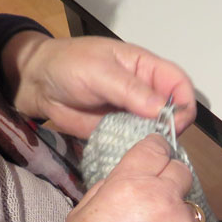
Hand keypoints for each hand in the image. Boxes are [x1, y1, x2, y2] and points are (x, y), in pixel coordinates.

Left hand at [3, 32, 195, 137]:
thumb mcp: (99, 72)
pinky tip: (133, 155)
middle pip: (176, 111)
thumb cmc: (67, 65)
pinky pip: (139, 143)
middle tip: (158, 140)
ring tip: (146, 151)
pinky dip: (140, 151)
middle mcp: (147, 92)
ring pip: (160, 130)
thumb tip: (162, 109)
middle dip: (172, 127)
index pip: (180, 84)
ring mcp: (135, 114)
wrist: (37, 84)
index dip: (184, 103)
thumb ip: (130, 90)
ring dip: (157, 142)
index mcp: (147, 68)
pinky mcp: (122, 132)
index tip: (175, 122)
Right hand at [58, 135, 208, 221]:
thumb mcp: (80, 217)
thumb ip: (108, 188)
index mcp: (132, 186)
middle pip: (180, 171)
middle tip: (153, 198)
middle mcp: (166, 201)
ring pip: (189, 206)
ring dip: (175, 214)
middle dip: (168, 178)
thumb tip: (126, 179)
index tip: (153, 154)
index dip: (153, 149)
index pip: (155, 147)